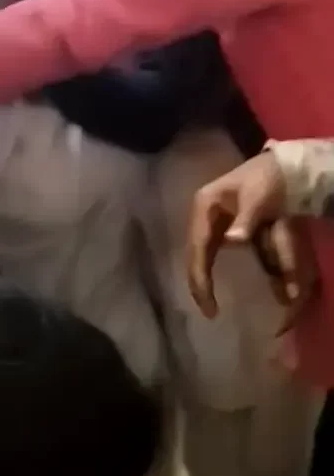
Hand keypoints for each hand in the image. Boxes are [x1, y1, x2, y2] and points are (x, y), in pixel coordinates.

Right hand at [187, 151, 315, 317]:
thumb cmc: (268, 178)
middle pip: (195, 252)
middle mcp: (202, 213)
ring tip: (207, 303)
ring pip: (201, 254)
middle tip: (207, 310)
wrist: (281, 166)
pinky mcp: (221, 225)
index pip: (198, 246)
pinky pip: (211, 251)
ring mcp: (210, 219)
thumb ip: (245, 219)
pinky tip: (211, 285)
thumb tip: (230, 241)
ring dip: (202, 277)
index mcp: (204, 205)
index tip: (207, 300)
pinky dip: (210, 268)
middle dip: (198, 281)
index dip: (200, 275)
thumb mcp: (259, 197)